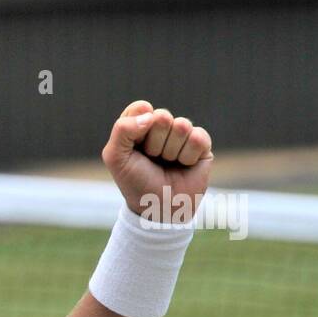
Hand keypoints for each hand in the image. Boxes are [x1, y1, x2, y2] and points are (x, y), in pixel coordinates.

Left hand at [101, 100, 213, 221]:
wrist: (159, 208)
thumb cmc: (136, 182)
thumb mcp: (116, 158)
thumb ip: (122, 130)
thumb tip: (150, 114)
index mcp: (139, 126)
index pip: (141, 108)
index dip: (137, 128)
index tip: (135, 147)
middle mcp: (161, 128)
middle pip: (162, 116)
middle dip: (154, 143)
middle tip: (152, 159)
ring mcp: (182, 135)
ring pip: (181, 126)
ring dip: (171, 151)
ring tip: (167, 164)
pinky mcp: (201, 144)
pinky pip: (198, 137)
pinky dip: (188, 156)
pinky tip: (184, 166)